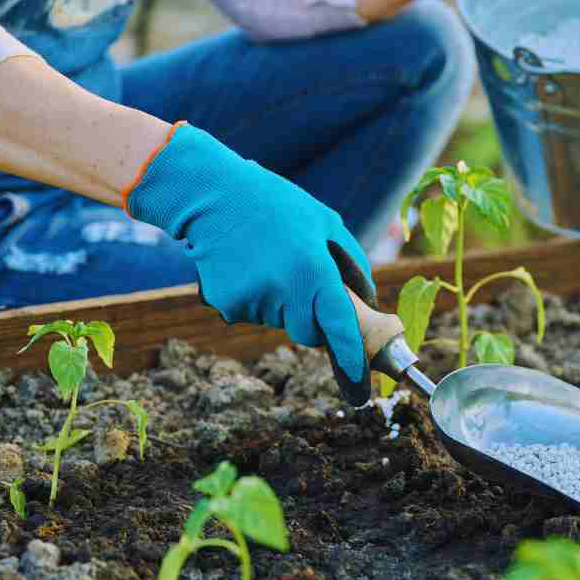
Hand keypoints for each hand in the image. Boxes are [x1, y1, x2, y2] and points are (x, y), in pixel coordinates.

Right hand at [125, 123, 376, 404]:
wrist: (213, 196)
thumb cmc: (278, 206)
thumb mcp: (326, 223)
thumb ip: (352, 266)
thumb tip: (366, 303)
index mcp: (313, 269)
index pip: (338, 325)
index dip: (351, 356)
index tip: (360, 383)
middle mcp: (283, 290)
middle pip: (308, 333)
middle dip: (311, 319)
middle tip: (301, 283)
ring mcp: (253, 300)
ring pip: (279, 322)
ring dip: (282, 303)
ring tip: (269, 261)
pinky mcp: (228, 304)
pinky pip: (253, 314)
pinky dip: (256, 298)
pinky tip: (247, 266)